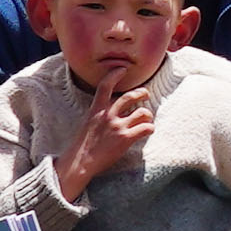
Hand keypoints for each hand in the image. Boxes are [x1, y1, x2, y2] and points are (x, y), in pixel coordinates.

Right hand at [51, 79, 159, 205]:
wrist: (80, 162)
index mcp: (96, 110)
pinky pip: (146, 128)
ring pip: (142, 112)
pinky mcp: (126, 138)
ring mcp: (118, 126)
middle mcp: (108, 115)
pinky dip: (150, 128)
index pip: (105, 86)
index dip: (114, 74)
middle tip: (146, 94)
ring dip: (148, 115)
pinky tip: (148, 130)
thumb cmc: (83, 145)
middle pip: (130, 97)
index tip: (122, 69)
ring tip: (147, 119)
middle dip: (142, 93)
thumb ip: (99, 114)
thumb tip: (112, 110)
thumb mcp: (88, 123)